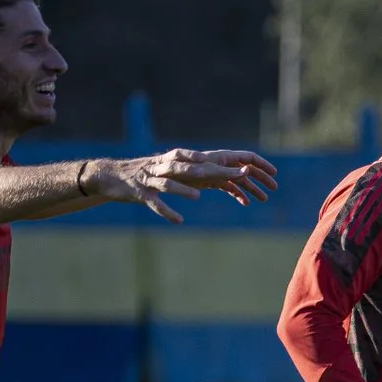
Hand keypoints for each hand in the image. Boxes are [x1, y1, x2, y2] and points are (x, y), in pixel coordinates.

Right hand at [88, 149, 278, 222]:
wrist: (113, 177)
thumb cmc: (154, 177)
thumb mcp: (185, 177)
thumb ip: (210, 179)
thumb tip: (239, 187)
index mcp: (186, 162)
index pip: (220, 161)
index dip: (244, 166)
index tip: (268, 174)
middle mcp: (172, 166)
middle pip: (201, 169)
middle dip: (223, 173)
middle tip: (243, 177)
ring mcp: (155, 178)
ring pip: (172, 182)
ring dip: (184, 189)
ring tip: (198, 196)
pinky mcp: (141, 192)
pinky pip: (155, 202)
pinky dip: (166, 210)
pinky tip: (178, 220)